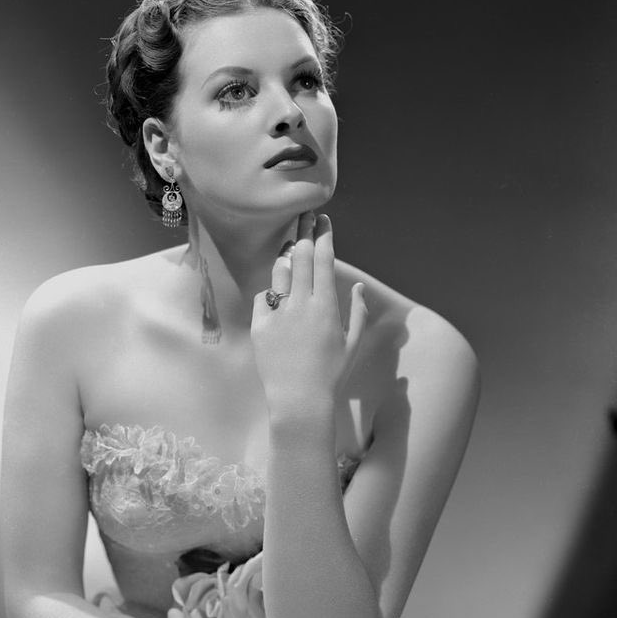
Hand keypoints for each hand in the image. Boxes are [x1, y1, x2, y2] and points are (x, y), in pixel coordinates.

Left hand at [250, 212, 367, 411]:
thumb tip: (356, 286)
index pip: (323, 260)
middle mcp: (301, 304)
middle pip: (300, 256)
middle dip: (303, 232)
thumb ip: (357, 312)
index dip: (323, 236)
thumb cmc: (331, 375)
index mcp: (326, 306)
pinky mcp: (259, 325)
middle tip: (303, 216)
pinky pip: (263, 298)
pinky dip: (271, 294)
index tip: (322, 220)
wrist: (299, 401)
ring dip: (285, 255)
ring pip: (279, 272)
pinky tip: (277, 297)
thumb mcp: (352, 344)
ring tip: (289, 244)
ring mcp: (278, 313)